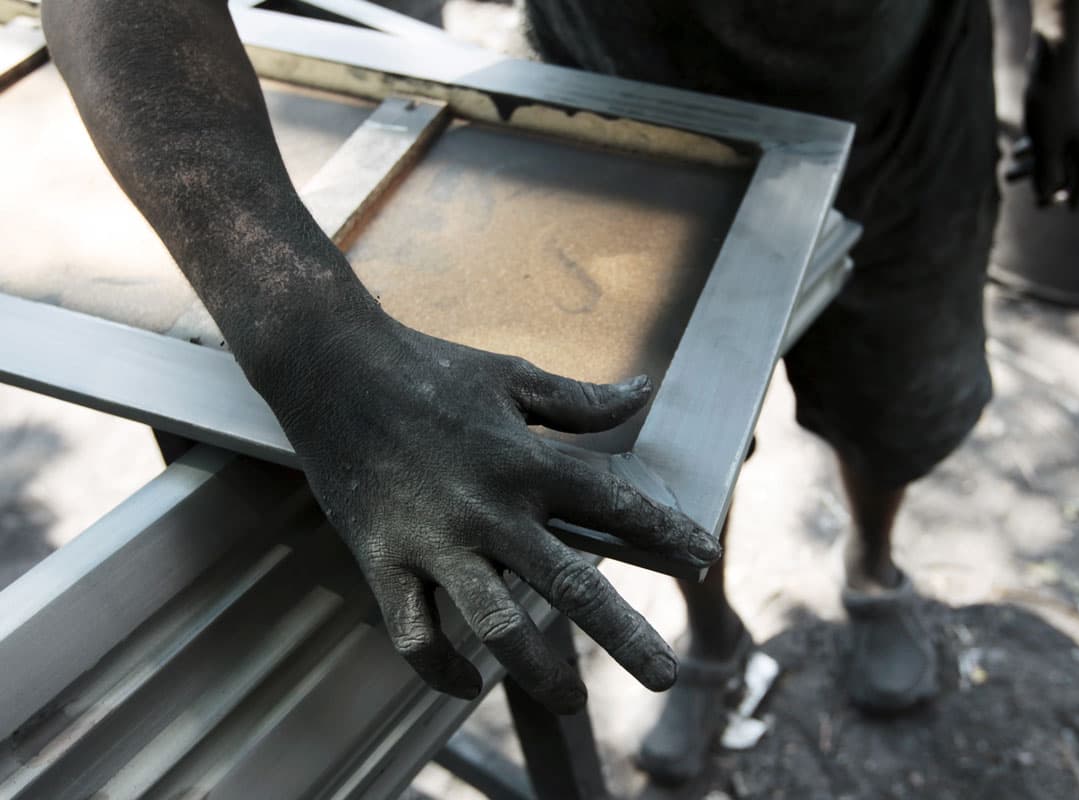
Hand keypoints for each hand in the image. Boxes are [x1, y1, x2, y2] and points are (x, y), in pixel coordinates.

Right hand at [255, 304, 720, 713]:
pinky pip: (413, 633)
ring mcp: (433, 541)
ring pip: (494, 625)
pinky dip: (440, 668)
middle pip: (569, 585)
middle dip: (624, 634)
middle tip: (665, 676)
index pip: (614, 507)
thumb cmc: (430, 368)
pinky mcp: (382, 560)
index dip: (666, 535)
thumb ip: (581, 400)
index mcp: (526, 461)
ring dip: (537, 670)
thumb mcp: (514, 376)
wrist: (331, 367)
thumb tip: (644, 391)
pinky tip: (469, 685)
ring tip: (571, 700)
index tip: (703, 559)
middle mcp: (488, 509)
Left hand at [1019, 33, 1078, 207]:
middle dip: (1042, 182)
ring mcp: (1078, 123)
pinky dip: (1035, 145)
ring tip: (1006, 173)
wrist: (1055, 57)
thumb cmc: (1051, 104)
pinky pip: (1051, 136)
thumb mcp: (1046, 145)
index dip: (1067, 198)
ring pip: (1055, 151)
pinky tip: (1017, 152)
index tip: (1060, 211)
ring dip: (1032, 164)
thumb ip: (1047, 173)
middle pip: (1067, 169)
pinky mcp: (1065, 111)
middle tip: (1027, 199)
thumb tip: (1044, 198)